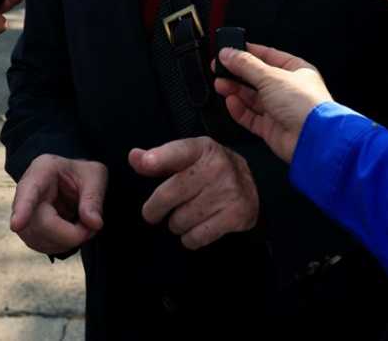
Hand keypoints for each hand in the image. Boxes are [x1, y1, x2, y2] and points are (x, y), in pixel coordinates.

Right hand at [10, 154, 107, 254]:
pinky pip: (40, 245)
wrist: (72, 178)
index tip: (16, 225)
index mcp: (42, 170)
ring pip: (38, 239)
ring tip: (85, 227)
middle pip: (39, 223)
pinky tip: (73, 234)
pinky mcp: (27, 229)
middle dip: (68, 234)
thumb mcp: (95, 176)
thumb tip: (94, 224)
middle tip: (92, 228)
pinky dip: (61, 245)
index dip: (22, 209)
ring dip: (66, 241)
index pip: (29, 191)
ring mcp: (23, 212)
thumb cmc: (82, 173)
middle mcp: (26, 191)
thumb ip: (94, 198)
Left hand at [129, 136, 257, 249]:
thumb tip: (133, 157)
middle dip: (155, 210)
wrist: (253, 185)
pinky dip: (190, 238)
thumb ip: (158, 159)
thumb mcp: (188, 158)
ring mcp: (228, 192)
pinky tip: (195, 228)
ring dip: (176, 224)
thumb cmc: (210, 171)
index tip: (146, 162)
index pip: (178, 151)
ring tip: (184, 216)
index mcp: (202, 148)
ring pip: (181, 220)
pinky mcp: (235, 215)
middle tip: (154, 213)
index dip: (160, 158)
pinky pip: (197, 236)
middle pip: (169, 195)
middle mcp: (217, 167)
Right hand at [213, 43, 332, 163]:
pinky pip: (251, 117)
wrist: (312, 139)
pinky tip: (230, 101)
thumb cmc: (305, 105)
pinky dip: (239, 110)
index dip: (248, 52)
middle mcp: (288, 90)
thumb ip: (245, 65)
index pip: (269, 56)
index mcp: (296, 71)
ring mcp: (280, 110)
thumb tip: (228, 53)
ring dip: (235, 90)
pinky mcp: (272, 128)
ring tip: (220, 83)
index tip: (230, 51)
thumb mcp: (271, 76)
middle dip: (238, 73)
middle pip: (257, 78)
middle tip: (219, 68)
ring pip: (252, 98)